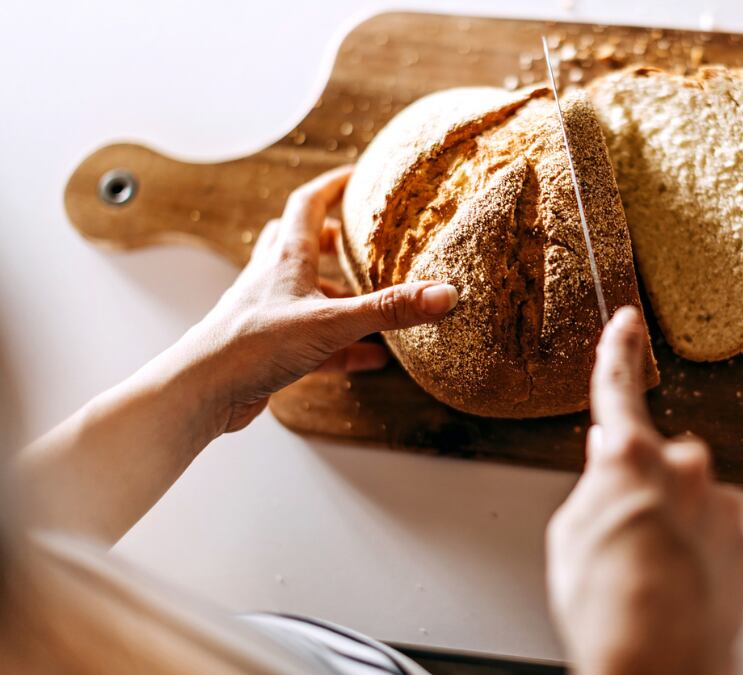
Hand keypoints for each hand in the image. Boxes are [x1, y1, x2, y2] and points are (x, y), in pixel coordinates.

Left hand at [178, 165, 458, 434]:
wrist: (202, 390)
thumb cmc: (253, 346)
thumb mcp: (332, 322)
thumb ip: (389, 309)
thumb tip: (444, 294)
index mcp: (286, 259)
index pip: (308, 204)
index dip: (333, 186)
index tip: (357, 176)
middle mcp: (274, 280)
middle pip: (301, 243)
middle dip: (332, 238)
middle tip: (361, 240)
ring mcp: (269, 315)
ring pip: (306, 292)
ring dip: (338, 294)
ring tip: (375, 304)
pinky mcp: (270, 350)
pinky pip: (313, 340)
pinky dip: (343, 346)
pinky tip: (371, 360)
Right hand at [546, 307, 742, 674]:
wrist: (660, 660)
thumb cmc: (608, 604)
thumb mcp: (570, 534)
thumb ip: (594, 485)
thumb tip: (607, 460)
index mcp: (631, 456)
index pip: (618, 389)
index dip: (618, 351)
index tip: (626, 324)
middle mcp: (685, 470)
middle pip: (659, 461)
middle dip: (643, 487)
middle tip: (622, 536)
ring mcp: (720, 507)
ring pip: (692, 503)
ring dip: (671, 527)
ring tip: (646, 575)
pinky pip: (715, 538)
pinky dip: (698, 556)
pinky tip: (676, 586)